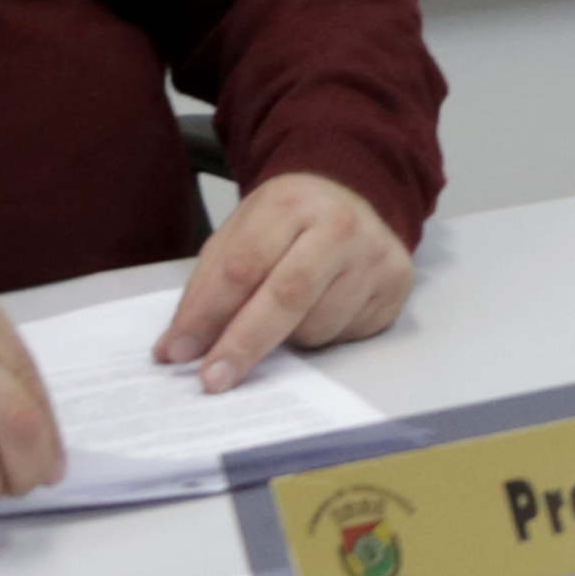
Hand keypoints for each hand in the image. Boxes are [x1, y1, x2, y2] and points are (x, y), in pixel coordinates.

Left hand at [163, 169, 416, 387]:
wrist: (354, 196)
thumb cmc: (289, 222)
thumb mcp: (240, 233)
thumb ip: (207, 287)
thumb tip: (177, 347)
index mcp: (289, 204)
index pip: (243, 267)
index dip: (208, 314)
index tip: (179, 352)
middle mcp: (339, 226)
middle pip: (286, 297)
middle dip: (244, 343)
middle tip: (214, 379)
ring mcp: (374, 256)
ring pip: (316, 326)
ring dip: (287, 338)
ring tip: (287, 312)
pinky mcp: (396, 284)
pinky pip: (345, 335)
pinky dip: (321, 334)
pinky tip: (322, 308)